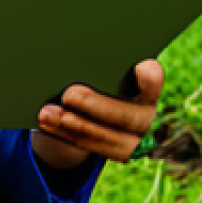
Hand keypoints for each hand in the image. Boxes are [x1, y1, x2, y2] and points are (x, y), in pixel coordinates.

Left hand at [31, 59, 163, 169]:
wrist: (102, 107)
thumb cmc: (101, 76)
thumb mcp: (104, 70)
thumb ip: (99, 65)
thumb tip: (72, 50)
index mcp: (148, 87)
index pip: (153, 81)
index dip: (151, 78)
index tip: (142, 68)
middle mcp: (147, 115)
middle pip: (126, 115)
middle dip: (95, 106)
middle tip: (69, 95)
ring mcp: (136, 139)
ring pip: (106, 136)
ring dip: (73, 124)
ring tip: (48, 113)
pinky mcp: (118, 152)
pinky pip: (90, 147)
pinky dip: (65, 134)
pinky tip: (48, 124)